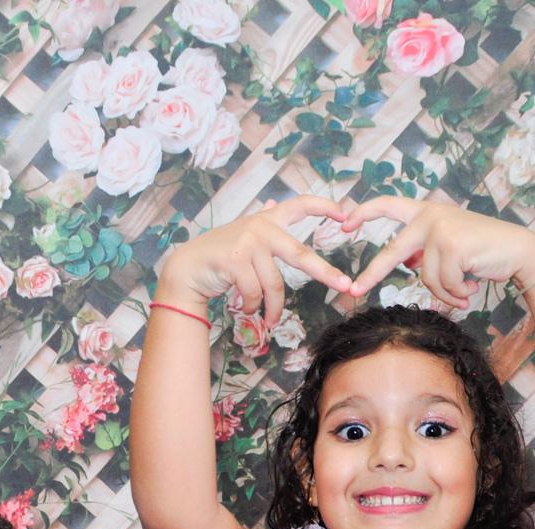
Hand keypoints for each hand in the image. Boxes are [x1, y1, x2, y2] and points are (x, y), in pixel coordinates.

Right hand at [157, 195, 353, 325]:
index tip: (347, 214)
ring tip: (270, 319)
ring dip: (273, 307)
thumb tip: (274, 204)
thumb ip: (262, 223)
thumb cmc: (218, 254)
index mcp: (267, 220)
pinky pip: (254, 292)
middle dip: (325, 272)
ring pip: (273, 284)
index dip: (325, 207)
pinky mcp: (234, 261)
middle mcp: (260, 227)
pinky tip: (246, 308)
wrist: (187, 268)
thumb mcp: (242, 234)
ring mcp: (247, 243)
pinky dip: (253, 306)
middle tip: (345, 286)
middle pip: (300, 254)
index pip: (301, 204)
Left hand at [341, 197, 534, 308]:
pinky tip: (470, 287)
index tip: (343, 223)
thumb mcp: (447, 245)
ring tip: (463, 289)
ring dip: (444, 291)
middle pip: (392, 252)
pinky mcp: (452, 247)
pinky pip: (442, 283)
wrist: (518, 251)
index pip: (388, 205)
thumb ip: (423, 250)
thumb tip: (406, 263)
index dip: (364, 212)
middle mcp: (430, 216)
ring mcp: (440, 230)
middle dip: (372, 274)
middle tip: (354, 290)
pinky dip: (455, 293)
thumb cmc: (482, 251)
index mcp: (425, 212)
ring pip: (424, 277)